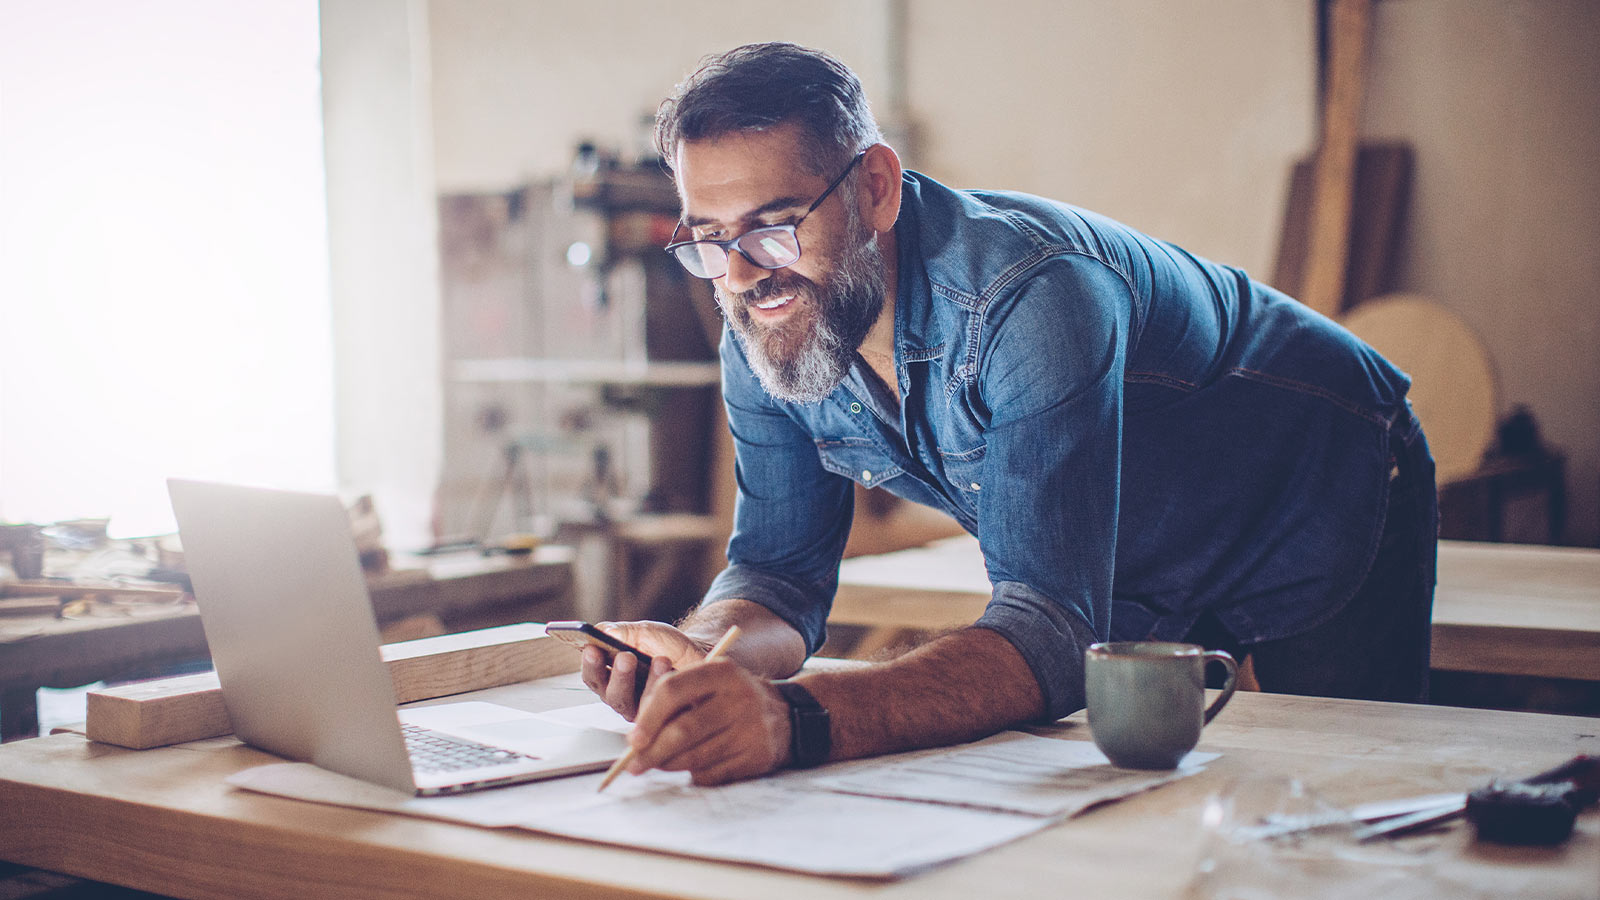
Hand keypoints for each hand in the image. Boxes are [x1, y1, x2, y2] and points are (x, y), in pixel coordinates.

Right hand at [579, 621, 707, 719]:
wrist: (697, 654)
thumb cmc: (666, 645)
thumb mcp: (644, 632)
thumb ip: (624, 632)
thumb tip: (604, 631)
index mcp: (609, 676)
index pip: (592, 675)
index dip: (590, 664)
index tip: (592, 649)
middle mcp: (620, 697)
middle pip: (609, 694)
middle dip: (617, 675)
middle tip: (626, 657)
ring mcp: (639, 711)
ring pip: (632, 705)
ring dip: (644, 683)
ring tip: (658, 660)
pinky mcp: (659, 720)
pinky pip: (656, 711)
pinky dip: (662, 689)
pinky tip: (670, 670)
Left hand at [626, 660, 791, 785]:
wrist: (786, 716)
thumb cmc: (732, 699)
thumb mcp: (711, 683)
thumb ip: (676, 700)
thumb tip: (637, 738)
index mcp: (722, 671)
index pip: (673, 690)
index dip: (648, 717)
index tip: (633, 740)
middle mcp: (739, 697)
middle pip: (683, 730)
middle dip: (653, 751)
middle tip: (634, 764)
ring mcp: (751, 728)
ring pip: (695, 756)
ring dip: (668, 765)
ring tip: (656, 765)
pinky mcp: (756, 756)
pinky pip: (713, 773)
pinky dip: (694, 774)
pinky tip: (690, 768)